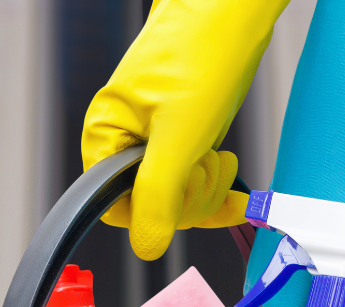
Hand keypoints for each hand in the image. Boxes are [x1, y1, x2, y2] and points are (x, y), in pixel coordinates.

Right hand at [80, 0, 287, 260]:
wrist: (232, 9)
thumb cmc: (200, 51)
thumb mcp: (179, 133)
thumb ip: (158, 193)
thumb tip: (146, 245)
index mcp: (106, 137)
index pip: (116, 206)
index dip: (153, 210)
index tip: (181, 192)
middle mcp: (126, 142)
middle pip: (152, 206)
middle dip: (189, 195)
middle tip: (206, 162)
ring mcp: (157, 141)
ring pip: (178, 197)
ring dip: (208, 187)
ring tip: (219, 155)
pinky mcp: (186, 137)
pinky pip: (196, 182)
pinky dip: (219, 192)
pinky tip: (238, 198)